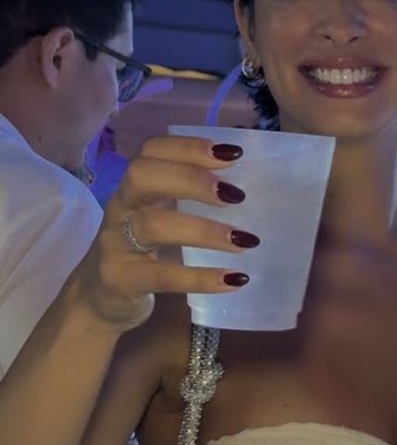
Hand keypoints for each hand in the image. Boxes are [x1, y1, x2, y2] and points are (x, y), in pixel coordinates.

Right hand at [73, 135, 255, 332]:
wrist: (100, 297)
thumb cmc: (143, 252)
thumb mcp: (161, 217)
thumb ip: (189, 200)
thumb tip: (247, 188)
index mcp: (136, 187)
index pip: (152, 150)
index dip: (189, 147)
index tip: (232, 154)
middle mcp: (121, 207)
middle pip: (142, 175)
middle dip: (191, 179)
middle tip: (236, 196)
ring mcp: (115, 243)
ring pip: (154, 226)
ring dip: (204, 231)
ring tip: (244, 241)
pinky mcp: (120, 279)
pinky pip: (161, 277)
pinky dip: (200, 278)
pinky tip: (233, 279)